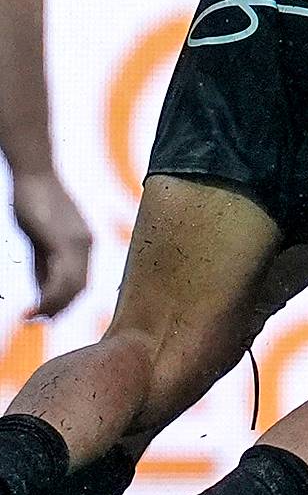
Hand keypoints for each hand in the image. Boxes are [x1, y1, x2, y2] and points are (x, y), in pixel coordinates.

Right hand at [11, 173, 89, 318]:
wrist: (34, 173)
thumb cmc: (34, 202)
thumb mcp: (41, 240)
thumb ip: (45, 265)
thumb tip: (45, 293)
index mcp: (85, 244)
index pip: (82, 282)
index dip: (66, 302)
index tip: (46, 315)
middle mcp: (88, 244)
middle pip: (80, 288)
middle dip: (60, 308)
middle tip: (38, 321)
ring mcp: (79, 242)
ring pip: (73, 287)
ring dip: (53, 307)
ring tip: (32, 318)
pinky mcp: (65, 241)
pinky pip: (62, 277)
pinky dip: (48, 298)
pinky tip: (32, 308)